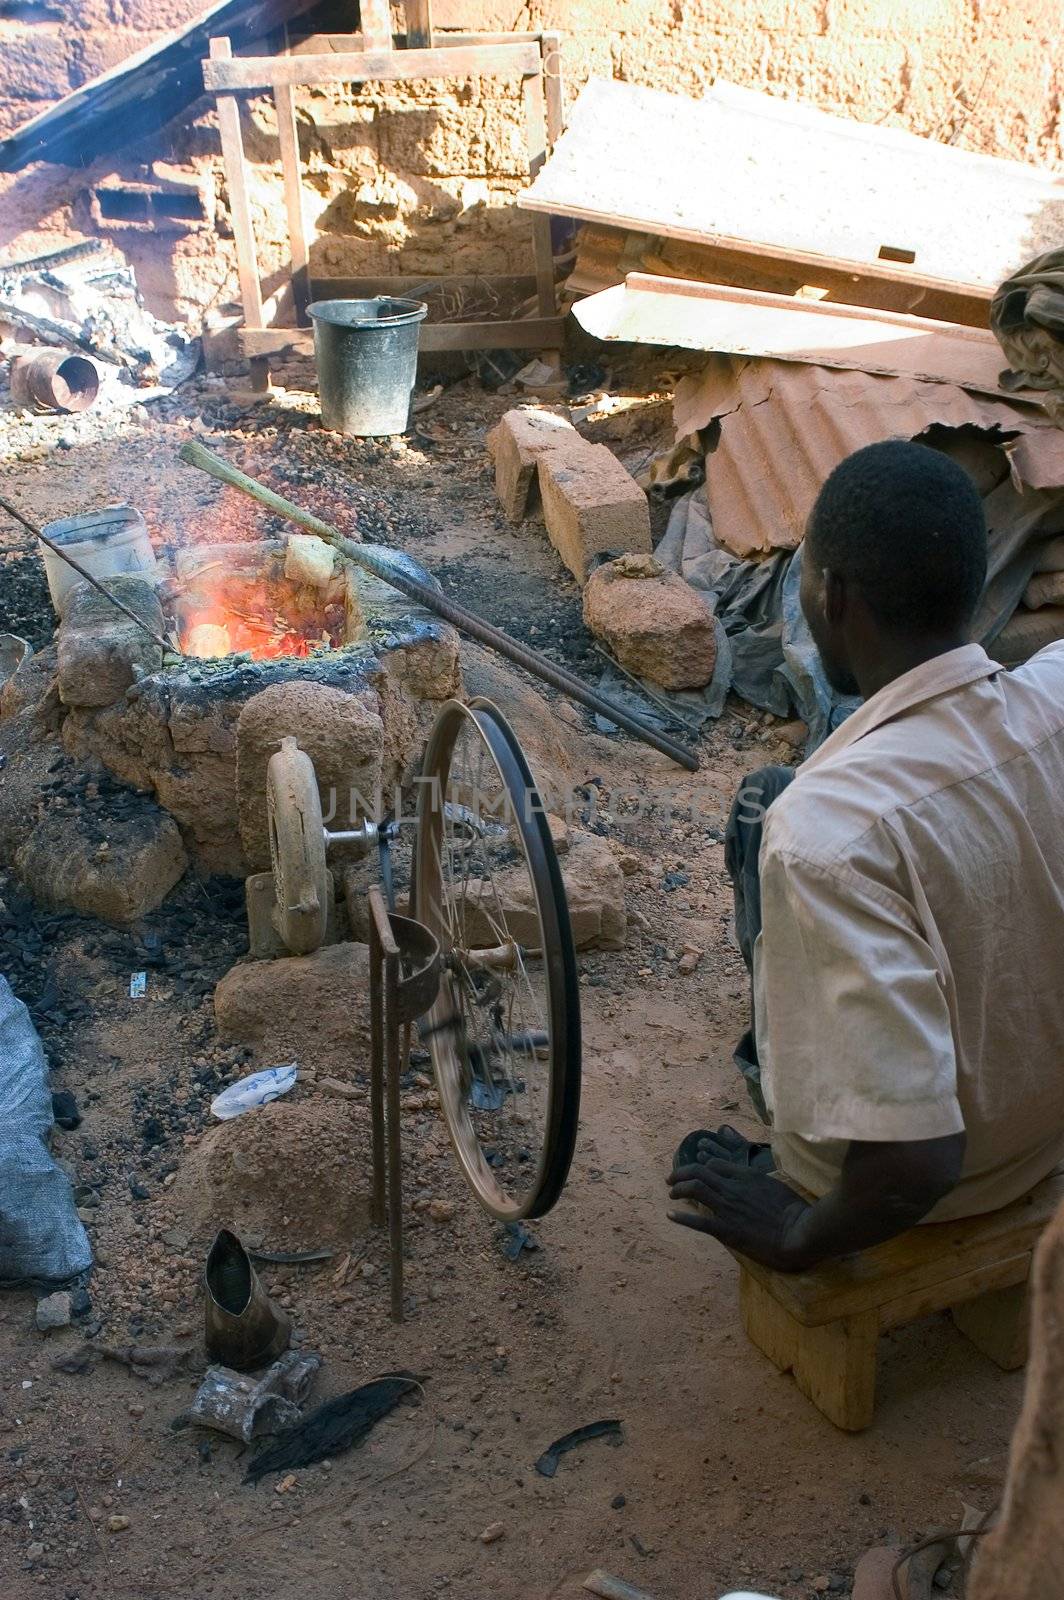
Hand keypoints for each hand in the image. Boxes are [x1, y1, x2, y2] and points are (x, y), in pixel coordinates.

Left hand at [667, 1160, 812, 1270]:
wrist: (799, 1232)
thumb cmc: (794, 1210)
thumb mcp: (774, 1185)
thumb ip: (757, 1182)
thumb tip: (748, 1183)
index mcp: (746, 1175)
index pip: (714, 1165)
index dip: (701, 1168)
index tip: (695, 1174)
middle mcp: (732, 1187)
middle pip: (698, 1172)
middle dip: (681, 1174)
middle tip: (671, 1180)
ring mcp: (728, 1208)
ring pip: (694, 1189)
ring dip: (678, 1189)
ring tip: (671, 1194)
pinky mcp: (727, 1230)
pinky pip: (698, 1221)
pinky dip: (682, 1217)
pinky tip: (671, 1215)